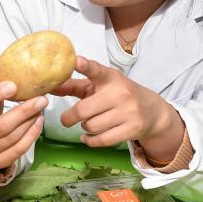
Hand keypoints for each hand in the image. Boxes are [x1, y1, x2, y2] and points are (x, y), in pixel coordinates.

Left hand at [56, 56, 182, 159]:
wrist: (152, 112)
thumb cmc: (118, 96)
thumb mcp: (99, 86)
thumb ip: (74, 86)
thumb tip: (50, 87)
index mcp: (110, 78)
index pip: (97, 71)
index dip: (86, 66)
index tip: (76, 60)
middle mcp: (120, 93)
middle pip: (82, 110)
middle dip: (69, 117)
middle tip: (66, 119)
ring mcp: (128, 111)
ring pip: (90, 126)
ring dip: (84, 127)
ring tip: (89, 123)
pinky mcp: (132, 128)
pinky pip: (100, 140)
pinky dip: (89, 141)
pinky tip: (87, 137)